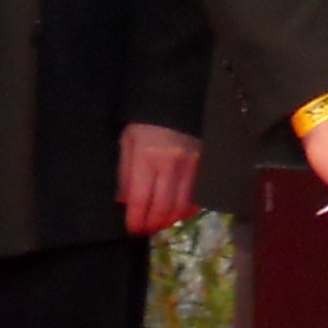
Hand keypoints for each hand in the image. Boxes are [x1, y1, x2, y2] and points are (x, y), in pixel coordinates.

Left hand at [118, 122, 200, 236]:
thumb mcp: (127, 142)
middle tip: (144, 230)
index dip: (136, 219)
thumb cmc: (144, 120)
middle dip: (152, 224)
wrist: (173, 97)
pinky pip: (197, 195)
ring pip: (183, 206)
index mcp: (147, 158)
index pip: (141, 200)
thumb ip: (125, 173)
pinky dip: (187, 208)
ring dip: (170, 220)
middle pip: (164, 208)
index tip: (131, 229)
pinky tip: (177, 211)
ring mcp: (190, 166)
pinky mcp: (203, 165)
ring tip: (159, 223)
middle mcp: (171, 165)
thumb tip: (124, 202)